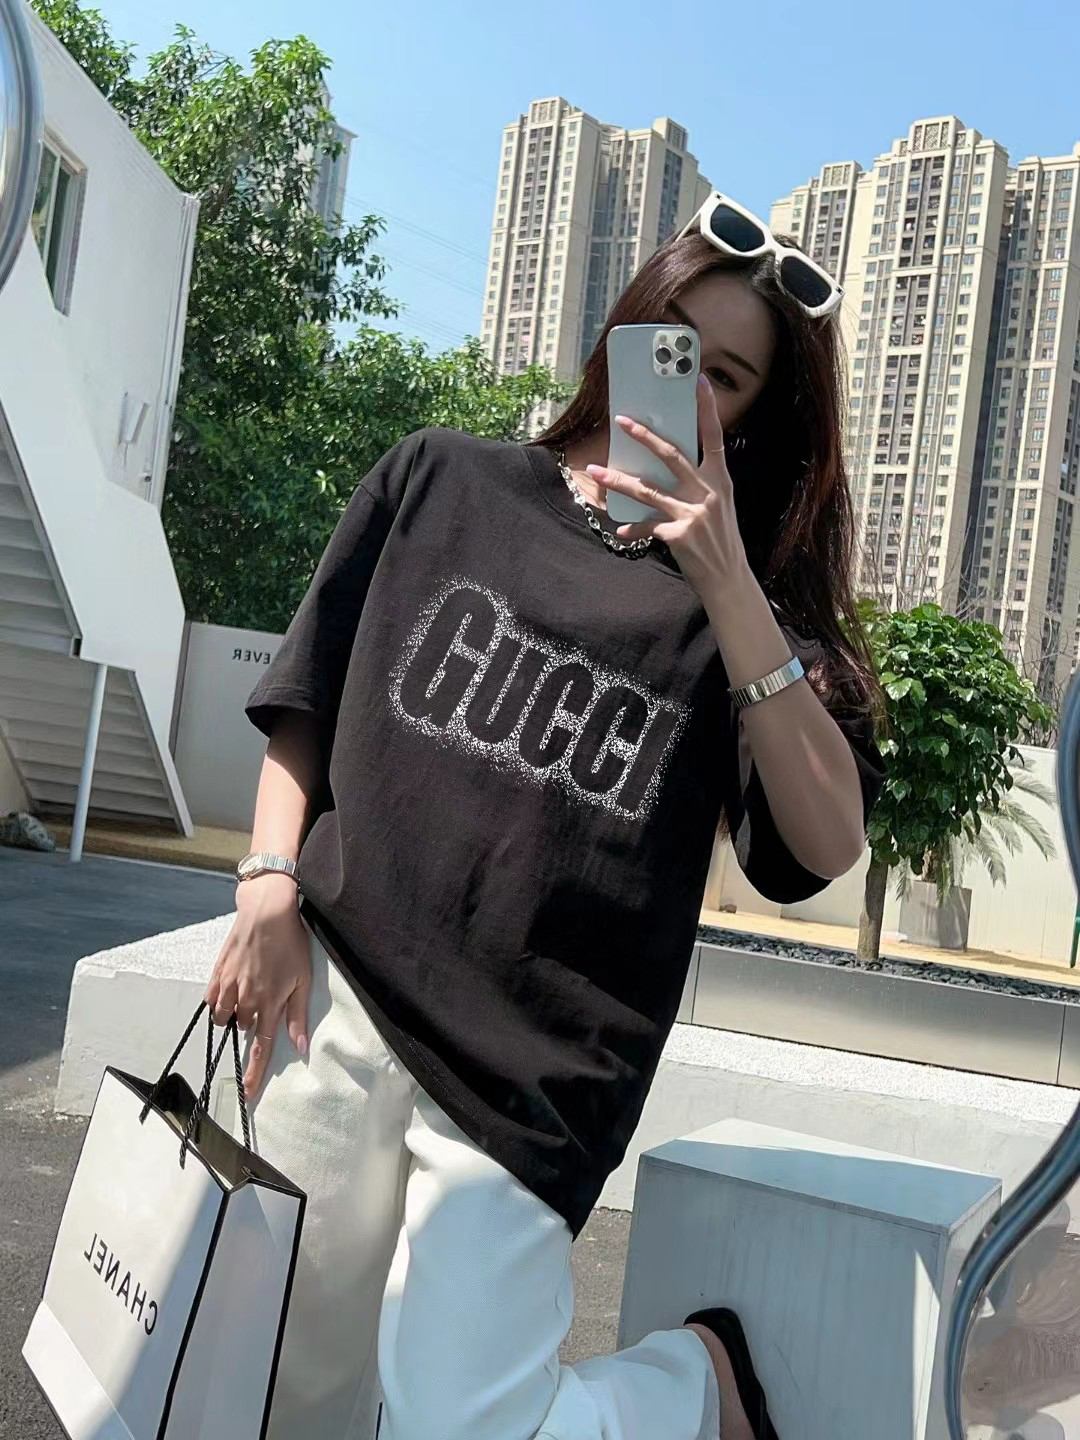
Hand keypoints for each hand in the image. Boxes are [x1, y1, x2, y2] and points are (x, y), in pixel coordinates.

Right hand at [204, 873, 310, 1097]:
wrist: (267, 911)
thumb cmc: (291, 943)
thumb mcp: (303, 979)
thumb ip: (298, 1016)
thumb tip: (300, 1047)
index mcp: (269, 1004)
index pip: (261, 1048)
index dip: (254, 1073)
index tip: (248, 1094)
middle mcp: (245, 999)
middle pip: (244, 1029)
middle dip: (252, 1026)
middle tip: (265, 1003)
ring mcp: (228, 986)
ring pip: (224, 1017)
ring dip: (235, 1015)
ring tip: (249, 996)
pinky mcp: (217, 972)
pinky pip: (211, 999)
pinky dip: (219, 1001)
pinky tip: (230, 991)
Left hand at [585, 375, 750, 597]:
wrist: (728, 578)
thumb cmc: (720, 540)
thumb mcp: (719, 506)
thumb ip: (700, 485)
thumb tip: (669, 468)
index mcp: (720, 481)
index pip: (714, 438)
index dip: (708, 410)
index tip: (700, 382)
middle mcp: (708, 493)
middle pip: (672, 456)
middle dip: (645, 437)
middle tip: (623, 422)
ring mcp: (692, 513)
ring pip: (647, 490)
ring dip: (618, 480)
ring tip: (596, 471)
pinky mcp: (678, 535)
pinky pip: (646, 526)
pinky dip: (632, 528)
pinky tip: (620, 531)